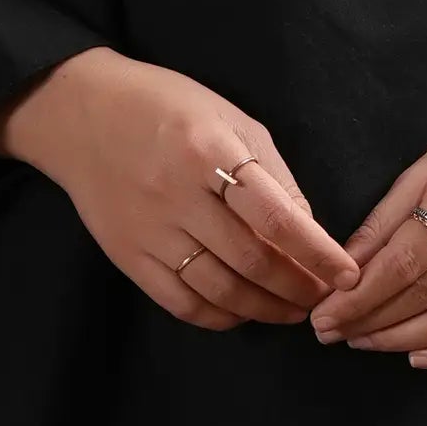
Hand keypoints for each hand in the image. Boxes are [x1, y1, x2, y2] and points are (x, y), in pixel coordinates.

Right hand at [0, 49, 358, 328]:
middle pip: (251, 260)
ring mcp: (149, 230)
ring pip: (219, 289)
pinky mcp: (127, 256)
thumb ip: (272, 174)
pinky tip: (243, 313)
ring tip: (292, 310)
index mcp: (209, 151)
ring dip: (265, 309)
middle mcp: (177, 194)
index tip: (345, 274)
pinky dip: (220, 317)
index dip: (317, 254)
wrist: (81, 114)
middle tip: (323, 298)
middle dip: (297, 288)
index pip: (276, 217)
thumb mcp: (229, 119)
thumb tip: (311, 232)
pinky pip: (180, 301)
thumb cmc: (167, 108)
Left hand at [315, 82, 426, 370]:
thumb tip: (346, 267)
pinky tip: (419, 356)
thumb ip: (391, 214)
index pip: (404, 258)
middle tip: (332, 333)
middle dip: (370, 319)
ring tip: (365, 342)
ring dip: (402, 339)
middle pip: (425, 292)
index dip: (359, 294)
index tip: (324, 314)